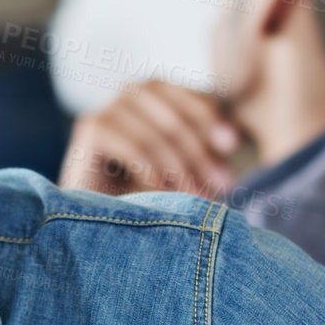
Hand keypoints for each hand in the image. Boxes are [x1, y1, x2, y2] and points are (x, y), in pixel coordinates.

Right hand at [59, 79, 240, 197]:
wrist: (97, 229)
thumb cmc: (142, 198)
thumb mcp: (184, 171)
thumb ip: (205, 152)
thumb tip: (233, 138)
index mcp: (158, 97)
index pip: (194, 96)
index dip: (213, 119)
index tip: (232, 146)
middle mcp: (130, 95)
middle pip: (175, 114)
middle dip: (199, 152)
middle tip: (219, 187)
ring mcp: (107, 109)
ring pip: (155, 132)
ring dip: (177, 168)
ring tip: (191, 198)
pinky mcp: (90, 129)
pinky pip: (132, 145)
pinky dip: (150, 170)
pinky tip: (159, 191)